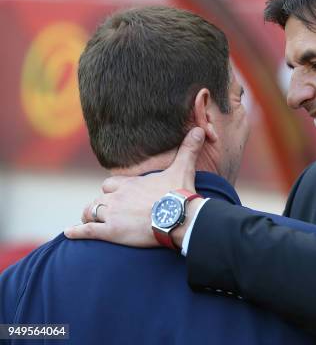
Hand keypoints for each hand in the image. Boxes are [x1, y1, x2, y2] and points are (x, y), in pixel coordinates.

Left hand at [64, 127, 204, 247]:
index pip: (110, 184)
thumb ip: (188, 150)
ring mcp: (112, 214)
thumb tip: (199, 130)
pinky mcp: (110, 231)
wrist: (178, 217)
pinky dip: (76, 232)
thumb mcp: (183, 168)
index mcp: (130, 183)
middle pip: (100, 198)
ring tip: (88, 221)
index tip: (117, 194)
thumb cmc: (179, 193)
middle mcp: (117, 196)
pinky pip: (87, 231)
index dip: (112, 190)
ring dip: (90, 216)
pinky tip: (68, 233)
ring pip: (92, 212)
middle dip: (101, 204)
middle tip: (105, 211)